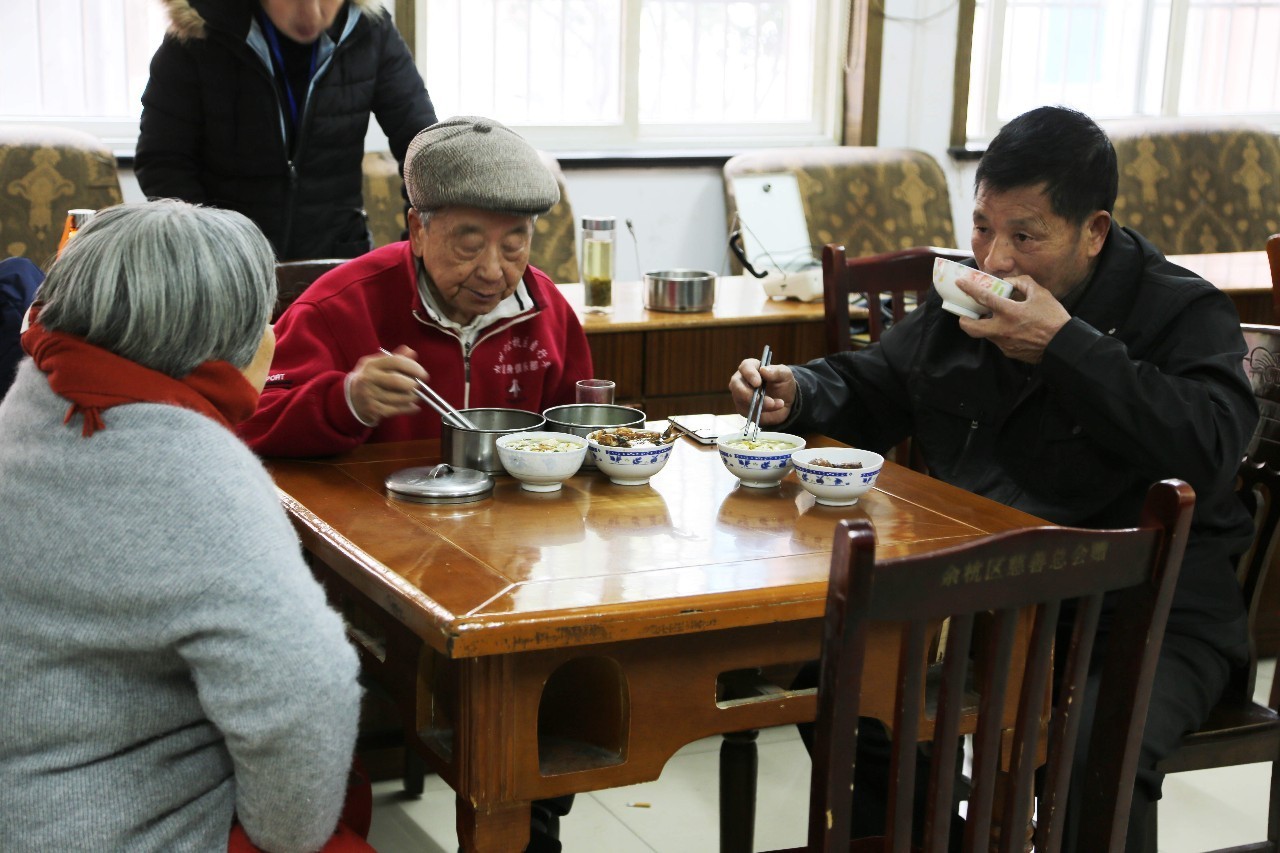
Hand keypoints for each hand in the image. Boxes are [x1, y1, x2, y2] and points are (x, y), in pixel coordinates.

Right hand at [347, 346, 428, 425]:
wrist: (350, 399)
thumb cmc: (369, 379)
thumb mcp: (377, 365)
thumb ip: (395, 358)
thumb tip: (412, 352)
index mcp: (371, 364)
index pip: (396, 362)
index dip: (413, 367)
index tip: (423, 374)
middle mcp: (368, 379)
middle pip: (398, 381)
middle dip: (413, 384)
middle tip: (419, 386)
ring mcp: (370, 395)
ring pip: (400, 398)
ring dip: (412, 398)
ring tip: (415, 396)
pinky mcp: (374, 410)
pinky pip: (397, 410)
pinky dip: (409, 409)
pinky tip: (412, 407)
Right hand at [729, 359, 796, 425]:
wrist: (786, 403)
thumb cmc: (783, 384)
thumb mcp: (786, 375)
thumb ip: (777, 371)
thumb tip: (763, 370)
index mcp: (752, 367)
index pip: (745, 367)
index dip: (749, 374)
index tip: (758, 383)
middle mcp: (742, 380)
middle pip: (736, 384)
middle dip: (750, 394)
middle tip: (768, 400)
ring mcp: (740, 395)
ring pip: (741, 400)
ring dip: (760, 404)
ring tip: (777, 404)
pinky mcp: (742, 408)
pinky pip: (747, 411)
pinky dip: (761, 411)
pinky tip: (773, 408)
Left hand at [955, 273, 1069, 363]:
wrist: (1063, 345)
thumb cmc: (1054, 318)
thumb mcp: (1041, 294)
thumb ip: (1023, 284)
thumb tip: (1009, 283)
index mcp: (1010, 312)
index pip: (984, 298)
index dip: (969, 289)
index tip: (960, 283)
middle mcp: (1002, 330)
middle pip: (971, 328)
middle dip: (964, 320)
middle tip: (965, 313)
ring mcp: (1004, 343)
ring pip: (985, 335)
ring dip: (984, 326)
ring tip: (991, 318)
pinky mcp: (1009, 353)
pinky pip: (998, 341)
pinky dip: (999, 333)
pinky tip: (1009, 328)